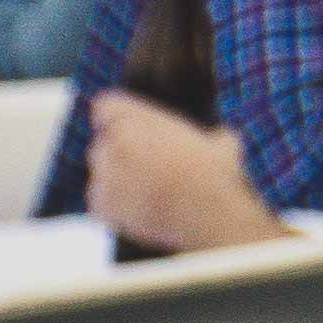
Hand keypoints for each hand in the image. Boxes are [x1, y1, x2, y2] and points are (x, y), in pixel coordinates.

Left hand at [84, 91, 280, 252]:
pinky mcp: (102, 207)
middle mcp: (111, 145)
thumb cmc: (215, 173)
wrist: (207, 215)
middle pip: (105, 141)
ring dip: (118, 177)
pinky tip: (142, 207)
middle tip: (150, 162)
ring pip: (102, 172)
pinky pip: (101, 201)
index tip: (132, 125)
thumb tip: (216, 139)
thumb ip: (203, 135)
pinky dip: (116, 204)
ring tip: (149, 189)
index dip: (120, 115)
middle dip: (121, 149)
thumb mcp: (220, 139)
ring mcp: (104, 178)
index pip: (107, 107)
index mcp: (134, 120)